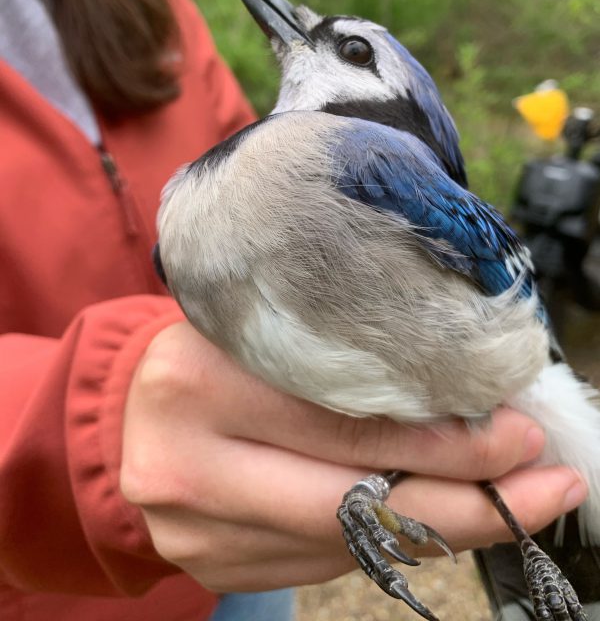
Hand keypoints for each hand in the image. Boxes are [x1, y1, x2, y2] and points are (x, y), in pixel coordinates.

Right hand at [120, 320, 586, 592]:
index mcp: (200, 380)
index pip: (342, 421)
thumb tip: (453, 388)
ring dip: (440, 525)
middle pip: (355, 502)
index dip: (441, 436)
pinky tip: (432, 516)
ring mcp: (198, 532)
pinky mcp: (213, 568)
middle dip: (467, 501)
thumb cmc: (200, 358)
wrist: (116, 419)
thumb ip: (334, 356)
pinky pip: (324, 562)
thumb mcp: (252, 331)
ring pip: (350, 543)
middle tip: (542, 483)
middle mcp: (192, 464)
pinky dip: (388, 540)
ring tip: (507, 500)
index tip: (518, 433)